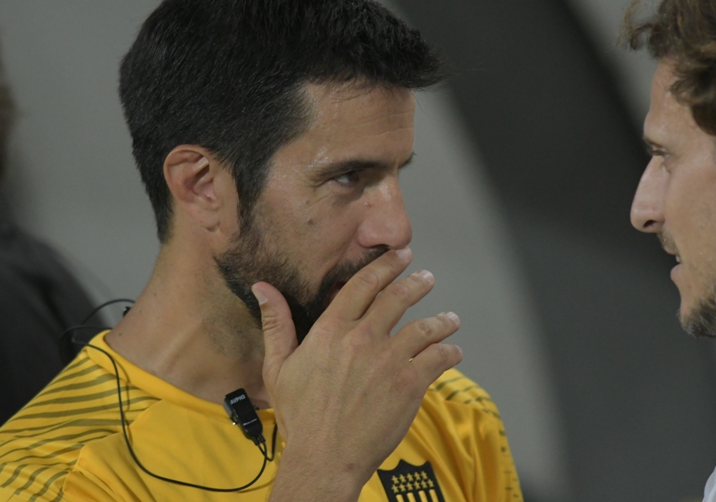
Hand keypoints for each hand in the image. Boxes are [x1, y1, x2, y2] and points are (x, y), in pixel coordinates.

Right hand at [253, 247, 461, 501]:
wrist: (324, 459)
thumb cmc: (299, 416)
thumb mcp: (278, 367)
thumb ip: (276, 323)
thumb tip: (263, 288)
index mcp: (331, 330)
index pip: (363, 285)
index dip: (384, 267)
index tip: (399, 257)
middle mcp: (362, 338)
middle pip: (398, 298)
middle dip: (416, 283)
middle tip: (426, 278)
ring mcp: (388, 360)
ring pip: (424, 327)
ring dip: (441, 320)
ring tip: (450, 319)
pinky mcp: (409, 384)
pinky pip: (437, 358)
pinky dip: (449, 352)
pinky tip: (453, 352)